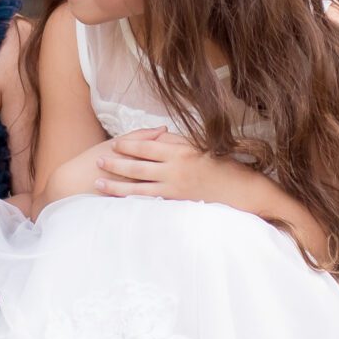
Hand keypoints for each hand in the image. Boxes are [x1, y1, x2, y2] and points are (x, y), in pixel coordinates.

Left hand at [96, 130, 232, 203]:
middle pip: (137, 167)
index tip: (113, 144)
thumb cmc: (223, 164)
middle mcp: (174, 171)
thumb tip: (157, 134)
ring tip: (99, 184)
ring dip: (116, 187)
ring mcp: (174, 190)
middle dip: (115, 165)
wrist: (241, 190)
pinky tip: (120, 203)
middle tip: (97, 162)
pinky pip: (150, 203)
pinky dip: (133, 203)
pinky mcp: (177, 205)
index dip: (127, 145)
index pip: (146, 147)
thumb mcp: (200, 146)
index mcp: (180, 152)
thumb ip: (177, 141)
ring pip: (138, 189)